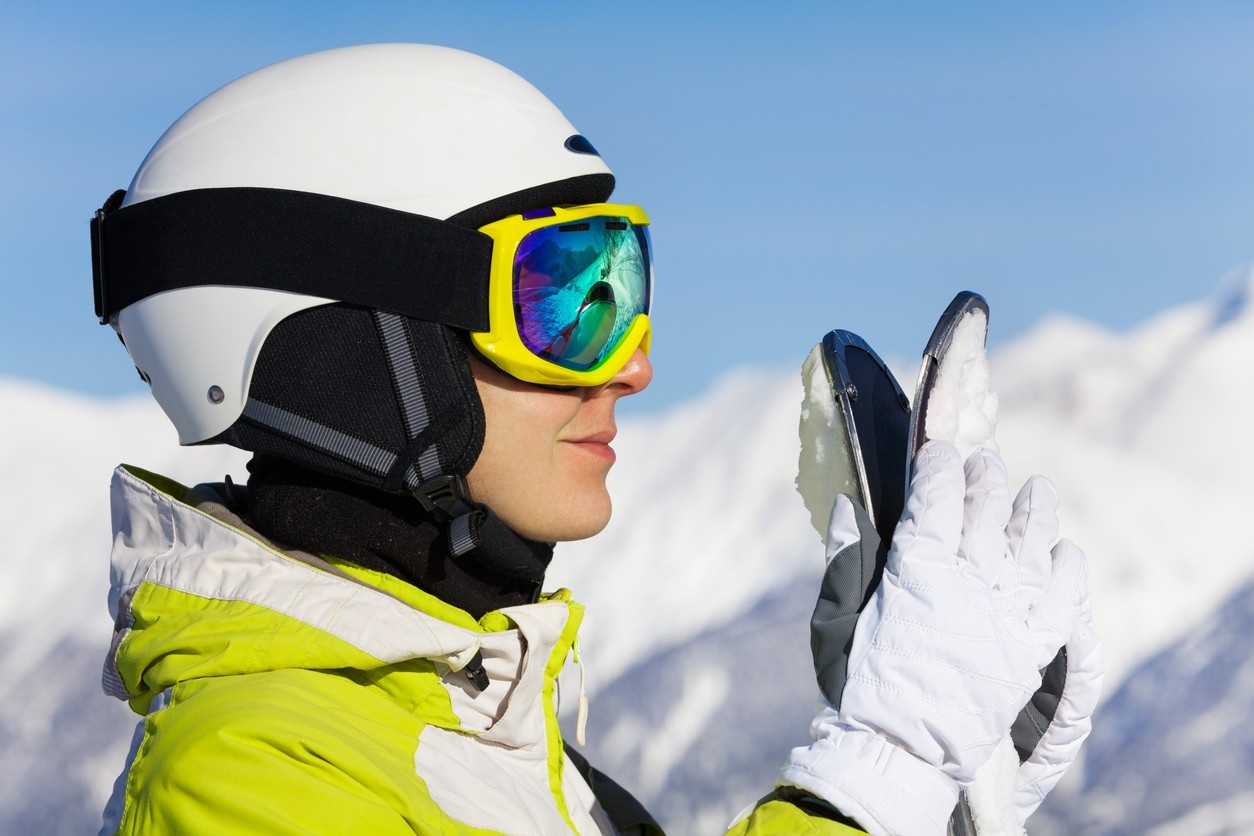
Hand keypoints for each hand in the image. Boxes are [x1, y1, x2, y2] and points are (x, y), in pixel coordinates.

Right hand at [780, 441, 1092, 835]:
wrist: (898, 753)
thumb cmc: (857, 684)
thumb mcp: (836, 615)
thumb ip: (845, 556)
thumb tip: (848, 504)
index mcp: (917, 571)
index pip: (937, 498)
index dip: (941, 467)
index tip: (940, 451)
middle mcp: (968, 585)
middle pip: (987, 513)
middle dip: (986, 479)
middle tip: (985, 463)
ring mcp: (1005, 618)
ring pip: (1032, 546)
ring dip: (1034, 512)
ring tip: (1037, 490)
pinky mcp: (1030, 652)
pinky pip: (1064, 601)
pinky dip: (1068, 572)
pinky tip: (1064, 552)